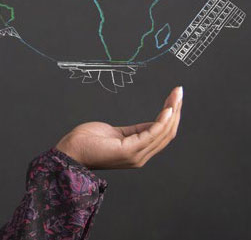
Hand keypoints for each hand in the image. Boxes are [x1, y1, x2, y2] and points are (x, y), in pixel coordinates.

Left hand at [54, 85, 183, 169]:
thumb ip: (135, 131)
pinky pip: (152, 134)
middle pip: (167, 133)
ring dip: (172, 112)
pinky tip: (167, 109)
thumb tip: (152, 124)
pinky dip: (162, 121)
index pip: (162, 134)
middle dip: (175, 111)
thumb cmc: (88, 142)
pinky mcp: (129, 151)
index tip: (175, 99)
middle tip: (179, 93)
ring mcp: (136, 155)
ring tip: (176, 96)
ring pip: (163, 132)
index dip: (171, 116)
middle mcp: (140, 156)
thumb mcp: (116, 133)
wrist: (70, 152)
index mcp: (138, 152)